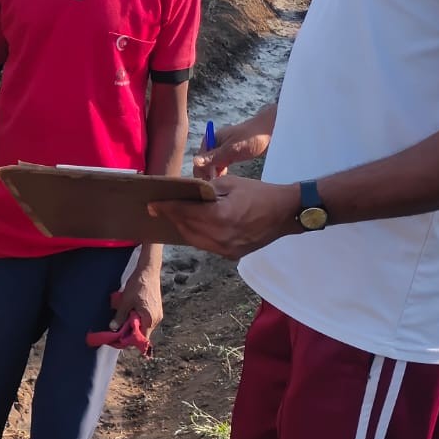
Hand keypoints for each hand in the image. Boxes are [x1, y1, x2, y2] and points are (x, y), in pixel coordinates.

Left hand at [110, 264, 163, 343]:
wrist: (148, 270)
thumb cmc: (138, 285)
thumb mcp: (126, 301)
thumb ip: (120, 316)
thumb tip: (113, 328)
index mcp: (150, 319)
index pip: (141, 338)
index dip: (129, 340)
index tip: (118, 338)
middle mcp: (156, 319)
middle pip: (142, 333)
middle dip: (130, 331)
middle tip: (117, 327)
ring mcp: (157, 314)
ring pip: (143, 325)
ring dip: (133, 323)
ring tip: (122, 317)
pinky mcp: (155, 309)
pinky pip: (145, 318)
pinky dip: (137, 317)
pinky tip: (129, 311)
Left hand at [149, 176, 298, 259]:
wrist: (285, 213)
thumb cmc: (259, 193)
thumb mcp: (230, 183)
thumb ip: (206, 191)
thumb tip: (186, 195)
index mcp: (220, 216)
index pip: (184, 213)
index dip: (166, 208)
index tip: (152, 205)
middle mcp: (220, 237)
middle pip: (186, 228)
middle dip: (172, 218)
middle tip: (161, 208)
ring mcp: (226, 249)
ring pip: (194, 239)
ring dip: (183, 227)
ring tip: (176, 216)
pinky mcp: (231, 255)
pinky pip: (207, 245)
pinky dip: (198, 235)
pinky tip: (194, 225)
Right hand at [193, 116, 273, 179]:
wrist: (271, 131)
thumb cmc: (252, 138)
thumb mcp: (232, 149)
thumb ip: (213, 157)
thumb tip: (194, 162)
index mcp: (211, 140)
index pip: (199, 160)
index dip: (201, 173)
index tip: (209, 185)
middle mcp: (214, 145)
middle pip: (204, 164)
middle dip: (207, 175)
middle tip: (215, 188)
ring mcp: (222, 150)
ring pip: (212, 166)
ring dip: (214, 175)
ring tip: (220, 186)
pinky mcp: (230, 155)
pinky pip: (221, 166)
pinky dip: (221, 173)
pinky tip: (225, 180)